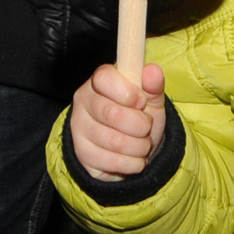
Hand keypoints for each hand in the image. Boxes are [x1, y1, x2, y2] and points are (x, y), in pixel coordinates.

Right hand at [71, 60, 167, 181]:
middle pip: (112, 114)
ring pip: (115, 141)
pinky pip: (113, 162)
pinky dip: (133, 163)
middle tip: (145, 126)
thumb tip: (153, 70)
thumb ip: (153, 85)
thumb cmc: (138, 118)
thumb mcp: (151, 100)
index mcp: (99, 81)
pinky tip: (134, 158)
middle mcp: (83, 101)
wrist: (130, 150)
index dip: (128, 92)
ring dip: (140, 147)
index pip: (104, 78)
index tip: (142, 101)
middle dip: (140, 125)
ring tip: (142, 144)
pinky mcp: (82, 153)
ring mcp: (79, 128)